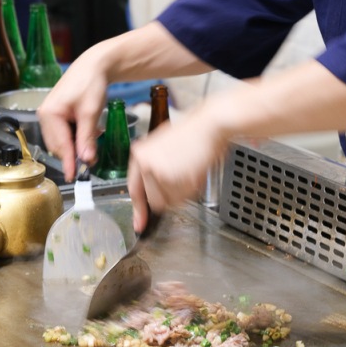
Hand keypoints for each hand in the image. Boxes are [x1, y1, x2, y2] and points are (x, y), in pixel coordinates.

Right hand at [37, 49, 110, 181]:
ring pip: (63, 140)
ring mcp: (50, 115)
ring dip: (78, 145)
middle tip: (92, 161)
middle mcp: (45, 116)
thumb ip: (87, 137)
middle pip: (59, 145)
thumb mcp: (91, 112)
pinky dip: (78, 136)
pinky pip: (66, 132)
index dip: (68, 162)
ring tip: (94, 144)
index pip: (60, 145)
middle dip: (75, 154)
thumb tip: (87, 159)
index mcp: (49, 115)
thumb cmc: (91, 84)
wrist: (94, 66)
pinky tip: (91, 134)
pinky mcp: (58, 114)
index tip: (74, 176)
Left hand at [126, 108, 227, 232]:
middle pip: (154, 199)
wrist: (210, 123)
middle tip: (183, 183)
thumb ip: (156, 166)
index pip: (135, 190)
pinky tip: (196, 171)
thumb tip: (157, 189)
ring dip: (182, 193)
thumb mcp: (166, 145)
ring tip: (191, 171)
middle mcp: (145, 163)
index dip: (138, 210)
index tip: (139, 223)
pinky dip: (192, 189)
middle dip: (170, 196)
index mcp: (140, 154)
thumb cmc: (195, 130)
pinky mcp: (174, 177)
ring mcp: (159, 171)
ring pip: (170, 200)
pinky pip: (183, 197)